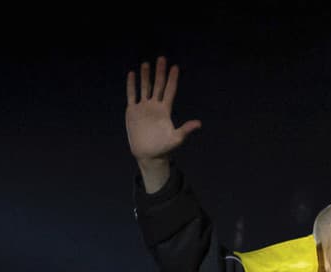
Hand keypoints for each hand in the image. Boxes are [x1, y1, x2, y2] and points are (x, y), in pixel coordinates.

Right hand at [126, 56, 201, 191]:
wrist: (149, 154)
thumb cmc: (164, 148)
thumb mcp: (176, 139)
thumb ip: (186, 130)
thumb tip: (199, 123)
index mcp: (165, 111)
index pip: (170, 91)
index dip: (172, 79)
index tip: (175, 67)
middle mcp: (155, 106)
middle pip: (158, 85)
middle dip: (160, 72)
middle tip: (162, 58)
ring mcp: (143, 107)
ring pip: (144, 88)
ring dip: (145, 76)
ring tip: (146, 64)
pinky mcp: (132, 111)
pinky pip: (131, 95)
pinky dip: (131, 85)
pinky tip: (132, 74)